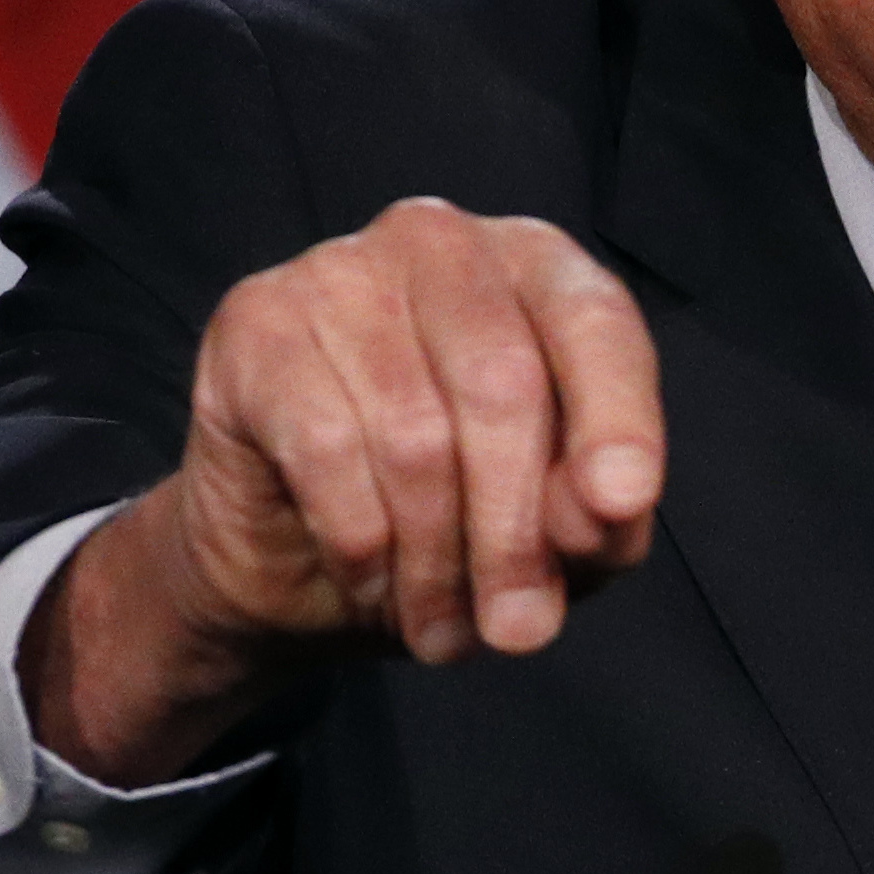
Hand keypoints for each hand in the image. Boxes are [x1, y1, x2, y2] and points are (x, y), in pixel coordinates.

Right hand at [23, 200, 661, 782]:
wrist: (295, 561)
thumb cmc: (451, 516)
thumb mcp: (554, 532)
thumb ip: (598, 513)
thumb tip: (600, 512)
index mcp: (537, 265)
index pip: (596, 323)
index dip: (617, 419)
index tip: (617, 508)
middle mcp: (441, 243)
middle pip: (503, 386)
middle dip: (513, 531)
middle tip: (516, 630)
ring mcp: (339, 270)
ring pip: (413, 435)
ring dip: (434, 561)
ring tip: (442, 628)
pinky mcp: (255, 323)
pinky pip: (325, 449)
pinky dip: (360, 543)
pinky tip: (369, 577)